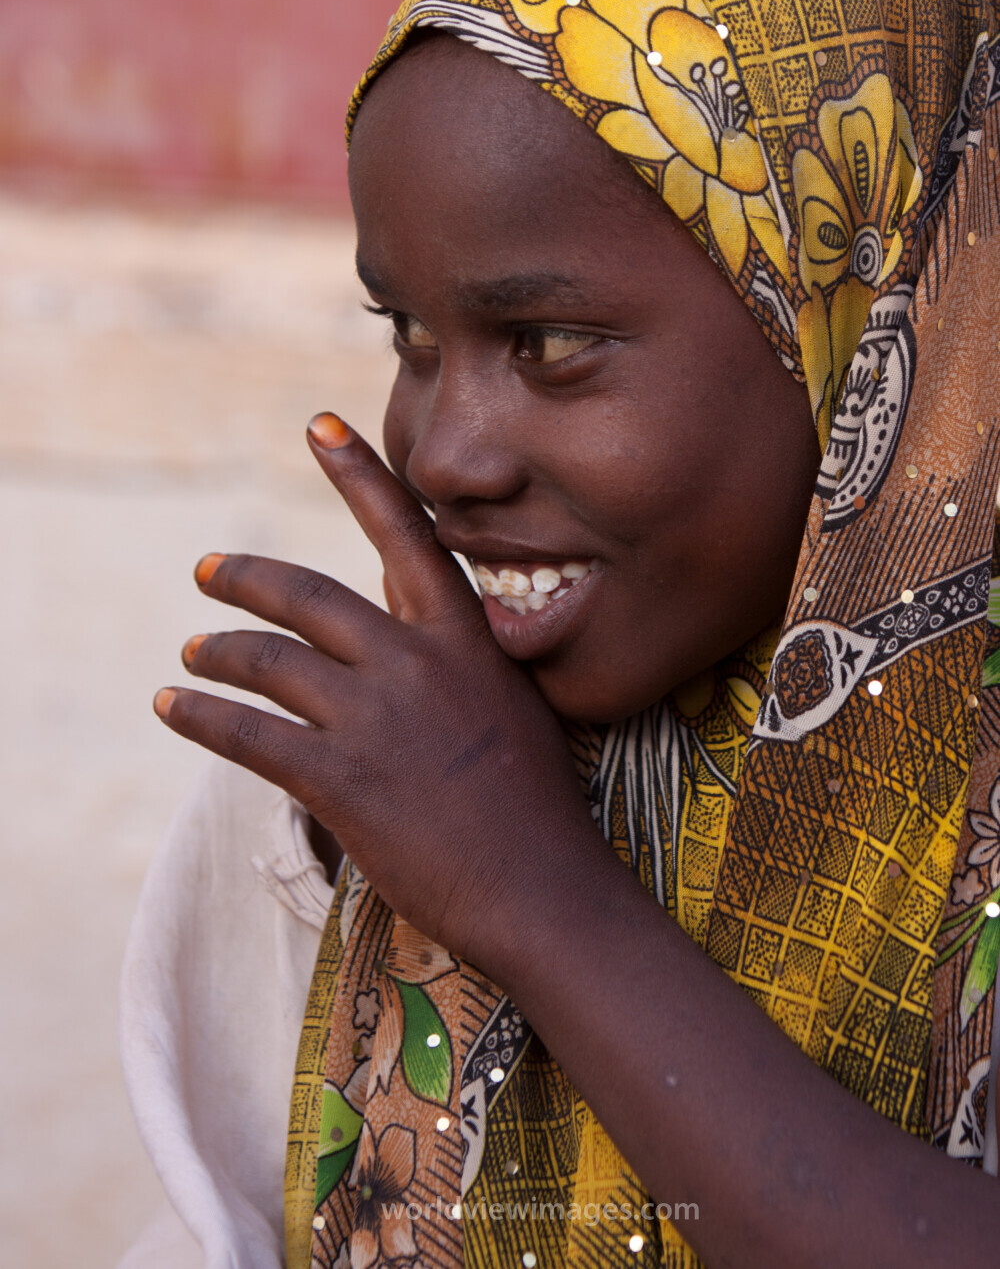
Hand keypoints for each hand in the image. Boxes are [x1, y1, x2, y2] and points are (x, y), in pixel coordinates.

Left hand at [153, 413, 601, 967]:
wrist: (541, 888)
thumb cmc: (535, 804)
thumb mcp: (510, 701)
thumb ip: (452, 648)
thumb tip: (398, 602)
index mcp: (463, 638)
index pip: (406, 534)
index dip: (360, 474)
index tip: (318, 425)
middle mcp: (414, 663)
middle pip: (307, 596)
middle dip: (246, 577)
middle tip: (207, 570)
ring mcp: (374, 720)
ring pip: (268, 661)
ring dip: (217, 652)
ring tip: (191, 652)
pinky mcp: (338, 780)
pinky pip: (245, 733)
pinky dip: (199, 715)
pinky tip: (173, 706)